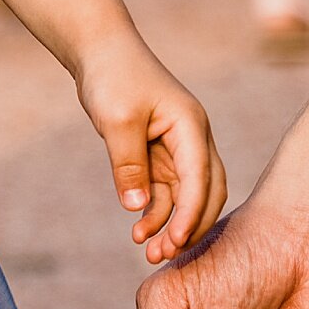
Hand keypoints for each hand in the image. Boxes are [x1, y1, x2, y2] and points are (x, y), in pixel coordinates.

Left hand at [74, 36, 227, 262]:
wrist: (101, 53)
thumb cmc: (112, 78)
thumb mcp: (117, 121)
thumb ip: (128, 165)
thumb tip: (136, 207)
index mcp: (191, 126)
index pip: (201, 178)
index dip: (191, 214)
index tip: (175, 242)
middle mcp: (193, 140)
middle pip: (207, 193)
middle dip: (190, 227)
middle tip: (164, 255)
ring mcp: (179, 149)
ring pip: (186, 197)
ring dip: (171, 225)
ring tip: (147, 252)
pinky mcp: (160, 156)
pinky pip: (166, 192)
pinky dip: (156, 212)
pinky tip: (139, 230)